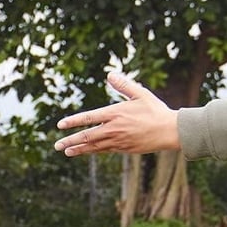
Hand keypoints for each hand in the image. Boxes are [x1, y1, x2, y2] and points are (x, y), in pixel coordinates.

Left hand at [54, 72, 180, 155]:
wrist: (169, 131)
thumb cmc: (155, 110)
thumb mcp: (140, 94)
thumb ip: (123, 85)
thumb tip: (110, 75)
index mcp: (115, 113)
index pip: (88, 118)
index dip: (73, 121)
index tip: (60, 125)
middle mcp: (113, 128)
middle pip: (87, 136)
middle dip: (70, 140)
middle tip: (56, 144)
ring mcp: (117, 141)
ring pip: (93, 146)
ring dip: (78, 149)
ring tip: (66, 151)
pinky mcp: (123, 149)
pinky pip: (103, 151)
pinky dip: (92, 151)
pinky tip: (84, 152)